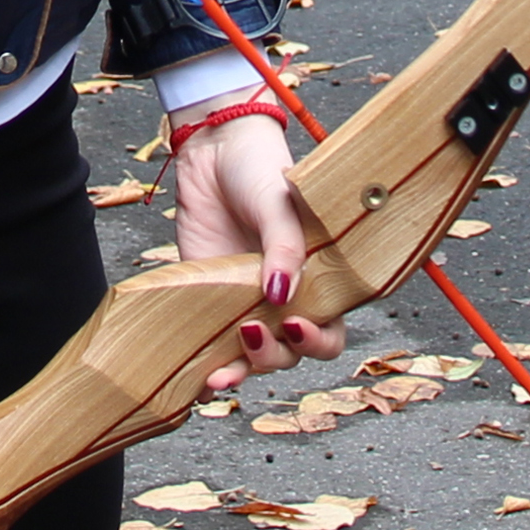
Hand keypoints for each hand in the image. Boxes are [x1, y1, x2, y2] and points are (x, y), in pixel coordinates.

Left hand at [174, 109, 348, 390]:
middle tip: (253, 333)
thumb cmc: (259, 170)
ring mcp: (244, 301)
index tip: (296, 324)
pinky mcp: (208, 299)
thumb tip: (280, 294)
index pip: (330, 328)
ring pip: (252, 357)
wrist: (212, 150)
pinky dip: (208, 365)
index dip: (318, 339)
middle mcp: (283, 298)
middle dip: (274, 355)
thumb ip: (285, 248)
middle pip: (290, 352)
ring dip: (239, 371)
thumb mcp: (280, 204)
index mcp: (316, 279)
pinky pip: (213, 343)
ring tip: (220, 373)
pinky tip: (200, 378)